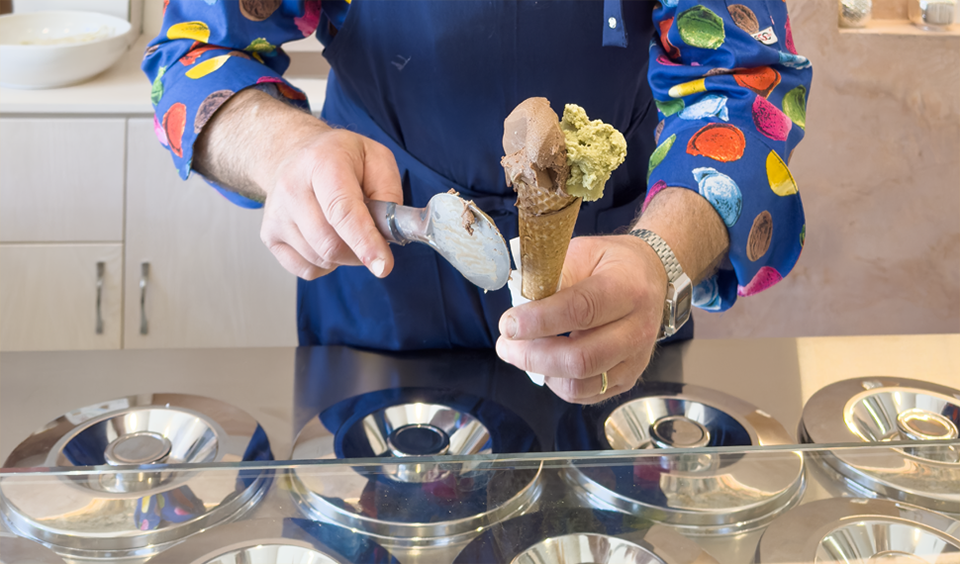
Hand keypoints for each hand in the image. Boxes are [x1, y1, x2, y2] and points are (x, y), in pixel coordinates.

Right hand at [193, 88, 402, 280]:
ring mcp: (276, 213)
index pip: (342, 211)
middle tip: (371, 239)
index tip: (382, 266)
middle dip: (360, 252)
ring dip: (344, 256)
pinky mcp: (269, 235)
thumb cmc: (340, 158)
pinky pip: (306, 270)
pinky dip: (325, 264)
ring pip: (320, 259)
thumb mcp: (376, 158)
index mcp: (322, 162)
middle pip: (330, 244)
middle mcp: (291, 187)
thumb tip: (388, 231)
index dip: (365, 242)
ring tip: (345, 229)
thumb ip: (389, 192)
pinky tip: (327, 238)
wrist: (295, 153)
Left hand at [495, 235, 667, 403]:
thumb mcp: (583, 252)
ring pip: (581, 383)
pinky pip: (586, 394)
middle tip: (506, 344)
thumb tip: (521, 304)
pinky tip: (546, 364)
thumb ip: (554, 276)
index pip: (580, 310)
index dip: (538, 321)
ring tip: (520, 354)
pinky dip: (558, 384)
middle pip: (580, 358)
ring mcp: (636, 358)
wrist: (651, 276)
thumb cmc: (611, 263)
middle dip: (532, 355)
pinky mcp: (629, 377)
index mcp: (627, 288)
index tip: (509, 324)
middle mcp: (637, 328)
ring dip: (541, 372)